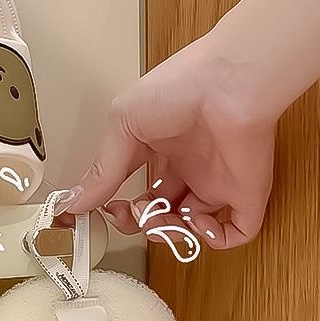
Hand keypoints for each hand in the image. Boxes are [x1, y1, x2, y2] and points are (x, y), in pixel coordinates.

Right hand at [58, 37, 276, 248]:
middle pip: (161, 211)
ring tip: (160, 218)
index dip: (120, 206)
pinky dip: (215, 239)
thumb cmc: (178, 87)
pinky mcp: (246, 192)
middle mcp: (187, 166)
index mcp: (159, 148)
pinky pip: (237, 231)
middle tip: (132, 215)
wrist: (228, 80)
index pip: (137, 189)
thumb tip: (73, 203)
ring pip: (192, 227)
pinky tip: (196, 223)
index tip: (106, 210)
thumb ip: (102, 169)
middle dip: (142, 222)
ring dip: (171, 234)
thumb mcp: (123, 125)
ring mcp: (217, 181)